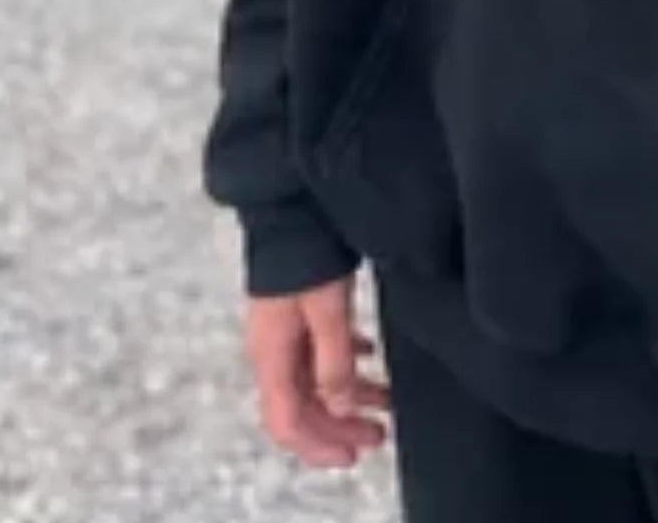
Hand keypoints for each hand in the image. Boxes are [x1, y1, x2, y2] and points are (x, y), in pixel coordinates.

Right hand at [245, 273, 393, 468]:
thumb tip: (341, 409)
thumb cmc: (308, 254)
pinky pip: (318, 352)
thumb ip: (334, 361)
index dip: (319, 446)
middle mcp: (271, 350)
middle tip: (379, 433)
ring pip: (313, 381)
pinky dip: (344, 362)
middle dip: (339, 427)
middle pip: (301, 407)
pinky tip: (368, 353)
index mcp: (271, 355)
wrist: (291, 203)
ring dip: (347, 395)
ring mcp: (282, 330)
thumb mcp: (326, 310)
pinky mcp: (296, 312)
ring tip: (385, 399)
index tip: (355, 453)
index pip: (286, 422)